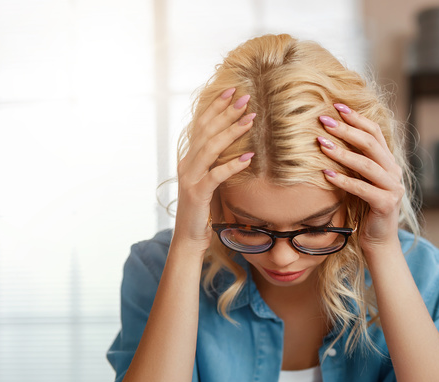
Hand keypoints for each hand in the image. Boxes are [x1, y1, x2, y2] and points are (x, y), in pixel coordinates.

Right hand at [174, 88, 255, 250]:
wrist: (189, 236)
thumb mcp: (208, 180)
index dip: (215, 106)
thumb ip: (214, 162)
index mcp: (189, 158)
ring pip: (211, 148)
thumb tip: (231, 144)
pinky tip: (249, 157)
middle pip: (206, 130)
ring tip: (251, 118)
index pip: (201, 124)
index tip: (232, 90)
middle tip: (245, 96)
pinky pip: (216, 175)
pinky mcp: (198, 193)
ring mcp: (191, 178)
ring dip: (232, 131)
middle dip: (226, 111)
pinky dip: (233, 164)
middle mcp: (187, 163)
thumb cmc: (203, 209)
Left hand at [317, 104, 403, 250]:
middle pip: (370, 144)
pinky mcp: (386, 205)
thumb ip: (355, 162)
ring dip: (342, 152)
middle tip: (323, 120)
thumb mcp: (361, 180)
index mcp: (389, 162)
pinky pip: (363, 189)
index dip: (357, 118)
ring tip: (321, 143)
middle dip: (346, 129)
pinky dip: (344, 180)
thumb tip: (330, 137)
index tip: (336, 106)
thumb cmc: (365, 209)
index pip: (375, 133)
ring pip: (367, 164)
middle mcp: (394, 172)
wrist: (378, 241)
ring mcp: (393, 188)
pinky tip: (326, 173)